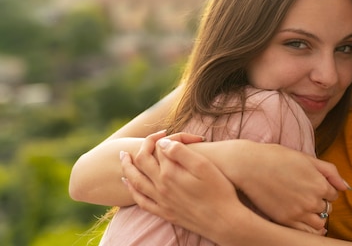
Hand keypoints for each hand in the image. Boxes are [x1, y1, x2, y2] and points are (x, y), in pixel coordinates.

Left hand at [122, 139, 239, 236]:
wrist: (224, 221)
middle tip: (145, 139)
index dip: (166, 138)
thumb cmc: (218, 190)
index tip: (177, 135)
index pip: (159, 148)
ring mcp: (161, 201)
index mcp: (170, 172)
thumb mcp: (203, 166)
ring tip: (123, 157)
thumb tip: (162, 143)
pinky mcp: (164, 212)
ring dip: (127, 167)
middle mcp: (161, 186)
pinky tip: (129, 184)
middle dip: (142, 147)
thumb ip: (181, 152)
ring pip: (135, 181)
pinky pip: (141, 201)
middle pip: (142, 162)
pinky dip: (131, 190)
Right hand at [223, 141, 346, 233]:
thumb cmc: (277, 157)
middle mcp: (312, 200)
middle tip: (306, 194)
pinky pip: (306, 233)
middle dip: (320, 203)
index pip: (334, 194)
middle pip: (327, 209)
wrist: (249, 165)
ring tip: (303, 207)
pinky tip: (302, 221)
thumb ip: (330, 172)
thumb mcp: (307, 158)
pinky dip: (308, 230)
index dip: (325, 189)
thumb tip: (346, 187)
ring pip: (319, 223)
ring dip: (315, 217)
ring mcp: (299, 212)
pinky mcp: (286, 221)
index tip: (313, 185)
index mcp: (320, 183)